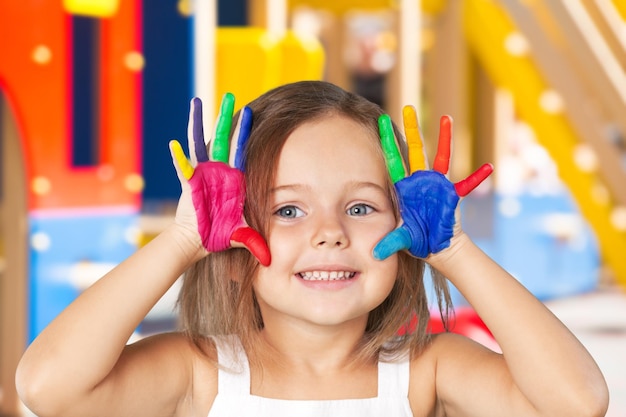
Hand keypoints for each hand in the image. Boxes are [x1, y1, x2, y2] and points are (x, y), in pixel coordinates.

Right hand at [169, 94, 270, 265]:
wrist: (198, 241)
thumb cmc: (221, 235)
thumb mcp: (243, 234)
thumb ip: (257, 241)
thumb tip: (271, 259)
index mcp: (235, 178)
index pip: (242, 150)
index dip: (246, 131)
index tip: (251, 111)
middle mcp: (219, 171)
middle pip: (223, 139)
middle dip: (226, 118)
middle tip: (230, 96)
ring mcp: (202, 174)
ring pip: (200, 143)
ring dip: (199, 123)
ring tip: (196, 102)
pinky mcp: (188, 182)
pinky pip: (182, 166)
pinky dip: (178, 156)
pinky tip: (174, 144)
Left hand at [373, 106, 492, 259]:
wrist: (436, 247)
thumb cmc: (417, 241)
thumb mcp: (402, 240)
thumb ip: (390, 243)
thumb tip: (376, 254)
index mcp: (403, 189)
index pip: (392, 160)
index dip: (387, 142)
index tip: (380, 122)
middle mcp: (419, 182)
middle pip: (414, 151)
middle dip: (411, 130)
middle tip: (408, 108)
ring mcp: (437, 185)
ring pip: (440, 157)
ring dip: (444, 138)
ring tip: (447, 118)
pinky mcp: (452, 194)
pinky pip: (467, 184)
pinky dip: (477, 177)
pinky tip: (488, 167)